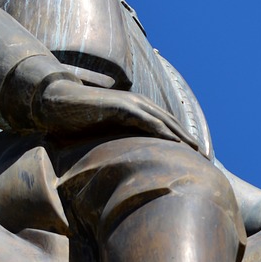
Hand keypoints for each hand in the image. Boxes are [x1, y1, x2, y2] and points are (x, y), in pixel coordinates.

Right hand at [34, 78, 200, 149]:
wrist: (56, 102)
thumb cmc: (76, 119)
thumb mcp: (102, 131)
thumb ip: (117, 138)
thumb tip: (122, 159)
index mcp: (136, 109)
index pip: (166, 125)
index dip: (182, 139)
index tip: (196, 156)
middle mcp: (139, 104)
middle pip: (171, 123)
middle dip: (189, 139)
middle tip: (205, 157)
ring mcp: (131, 104)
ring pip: (163, 121)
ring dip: (181, 137)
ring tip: (196, 152)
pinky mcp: (122, 107)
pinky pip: (147, 120)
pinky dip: (162, 131)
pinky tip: (174, 143)